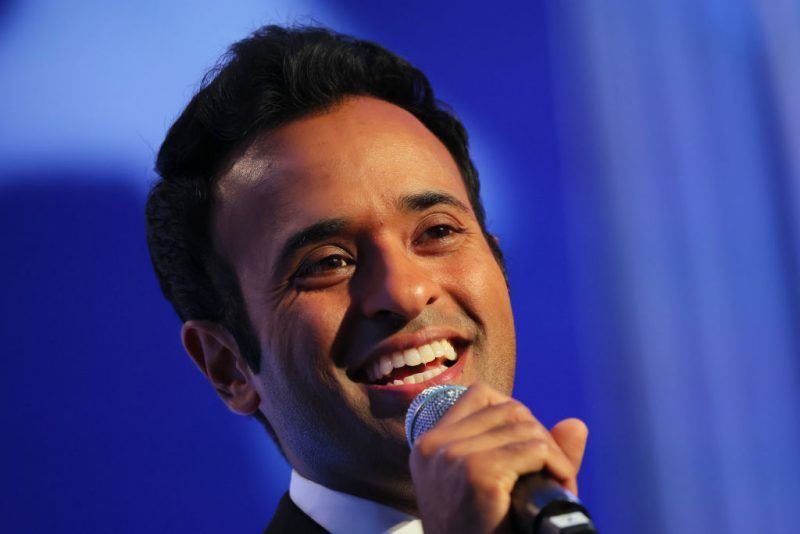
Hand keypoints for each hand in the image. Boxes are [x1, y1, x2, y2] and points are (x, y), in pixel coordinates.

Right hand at [408, 382, 587, 533]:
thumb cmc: (481, 533)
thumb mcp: (493, 487)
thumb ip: (530, 452)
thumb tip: (576, 425)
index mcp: (428, 445)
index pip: (479, 395)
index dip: (514, 414)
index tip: (526, 448)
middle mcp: (434, 445)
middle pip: (508, 409)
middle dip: (540, 436)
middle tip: (549, 473)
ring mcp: (453, 457)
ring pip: (526, 427)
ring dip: (553, 454)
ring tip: (556, 485)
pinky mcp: (478, 473)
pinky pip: (537, 450)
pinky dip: (559, 467)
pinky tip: (561, 487)